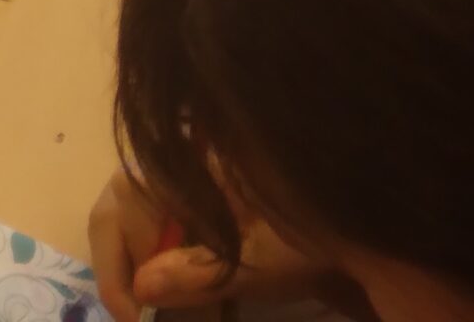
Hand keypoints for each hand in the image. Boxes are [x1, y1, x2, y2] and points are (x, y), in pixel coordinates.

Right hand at [87, 172, 340, 321]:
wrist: (357, 221)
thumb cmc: (307, 234)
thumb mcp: (256, 261)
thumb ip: (196, 275)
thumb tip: (140, 288)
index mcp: (179, 170)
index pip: (119, 215)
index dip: (116, 271)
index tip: (132, 319)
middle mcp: (171, 168)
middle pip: (116, 213)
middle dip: (121, 269)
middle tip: (134, 316)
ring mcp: (181, 183)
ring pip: (134, 223)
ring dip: (141, 270)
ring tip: (162, 309)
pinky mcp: (195, 203)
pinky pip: (159, 230)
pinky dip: (165, 264)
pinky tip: (190, 297)